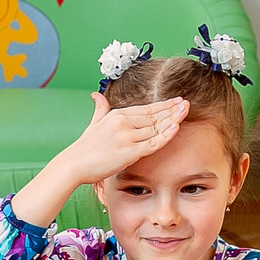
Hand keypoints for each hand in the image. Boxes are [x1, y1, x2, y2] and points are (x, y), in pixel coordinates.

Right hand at [60, 93, 187, 185]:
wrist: (74, 164)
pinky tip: (176, 128)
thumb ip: (100, 108)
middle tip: (186, 104)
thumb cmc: (84, 147)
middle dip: (172, 109)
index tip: (176, 101)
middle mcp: (123, 122)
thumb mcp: (93, 123)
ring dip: (173, 119)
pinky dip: (166, 135)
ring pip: (156, 127)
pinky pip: (153, 143)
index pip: (146, 108)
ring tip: (186, 112)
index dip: (163, 105)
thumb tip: (96, 95)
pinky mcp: (129, 152)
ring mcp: (127, 136)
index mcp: (117, 114)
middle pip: (154, 115)